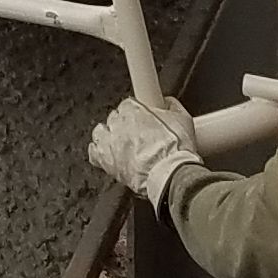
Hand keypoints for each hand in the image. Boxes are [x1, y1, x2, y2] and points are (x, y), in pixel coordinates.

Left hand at [87, 91, 199, 208]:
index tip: (143, 118)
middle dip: (124, 124)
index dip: (137, 112)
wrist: (171, 176)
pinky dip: (98, 153)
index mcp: (134, 110)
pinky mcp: (106, 162)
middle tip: (137, 134)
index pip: (128, 103)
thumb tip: (168, 102)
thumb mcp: (183, 119)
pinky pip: (93, 153)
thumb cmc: (176, 150)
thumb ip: (172, 106)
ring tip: (121, 142)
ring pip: (101, 132)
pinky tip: (108, 155)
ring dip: (109, 135)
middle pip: (115, 117)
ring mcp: (111, 143)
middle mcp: (119, 123)